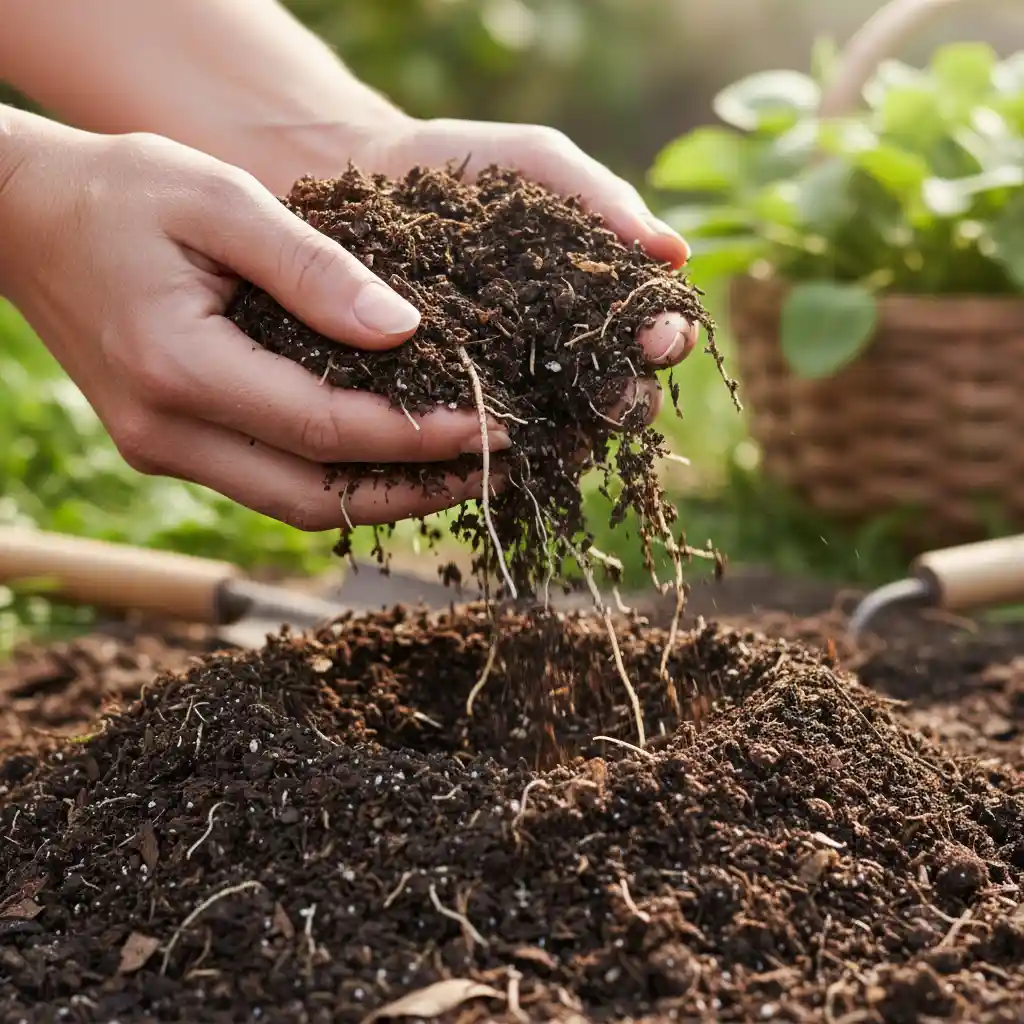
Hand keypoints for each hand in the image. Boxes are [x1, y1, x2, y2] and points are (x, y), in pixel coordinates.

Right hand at [0, 125, 507, 530]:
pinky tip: (387, 456)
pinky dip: (336, 477)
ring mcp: (162, 449)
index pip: (327, 428)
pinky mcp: (168, 446)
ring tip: (455, 472)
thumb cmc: (119, 192)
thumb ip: (312, 267)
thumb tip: (403, 326)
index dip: (418, 436)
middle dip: (413, 490)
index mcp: (178, 369)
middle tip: (489, 469)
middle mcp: (166, 432)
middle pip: (315, 498)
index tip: (491, 425)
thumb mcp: (220, 200)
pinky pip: (268, 481)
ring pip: (293, 504)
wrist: (22, 220)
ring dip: (379, 495)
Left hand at [354, 116, 699, 421]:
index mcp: (594, 298)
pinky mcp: (447, 397)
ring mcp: (504, 380)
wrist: (367, 174)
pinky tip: (497, 441)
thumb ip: (603, 200)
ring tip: (569, 433)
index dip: (663, 337)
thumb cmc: (467, 167)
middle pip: (611, 391)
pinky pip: (474, 425)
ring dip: (568, 434)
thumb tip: (678, 254)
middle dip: (627, 397)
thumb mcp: (539, 165)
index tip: (661, 337)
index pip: (646, 330)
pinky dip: (491, 437)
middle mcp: (558, 350)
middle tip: (624, 396)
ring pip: (551, 423)